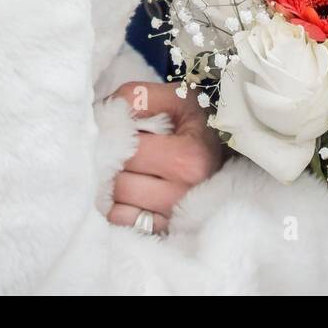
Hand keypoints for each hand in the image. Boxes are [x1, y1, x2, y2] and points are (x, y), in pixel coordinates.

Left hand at [105, 81, 222, 233]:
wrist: (224, 148)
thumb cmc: (196, 120)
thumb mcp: (174, 97)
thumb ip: (136, 97)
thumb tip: (103, 115)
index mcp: (188, 158)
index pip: (128, 152)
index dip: (113, 138)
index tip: (115, 131)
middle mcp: (184, 193)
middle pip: (119, 184)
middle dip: (110, 165)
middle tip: (117, 151)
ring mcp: (175, 217)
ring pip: (117, 208)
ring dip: (112, 188)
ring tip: (125, 170)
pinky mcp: (166, 230)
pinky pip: (123, 223)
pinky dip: (119, 207)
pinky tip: (129, 190)